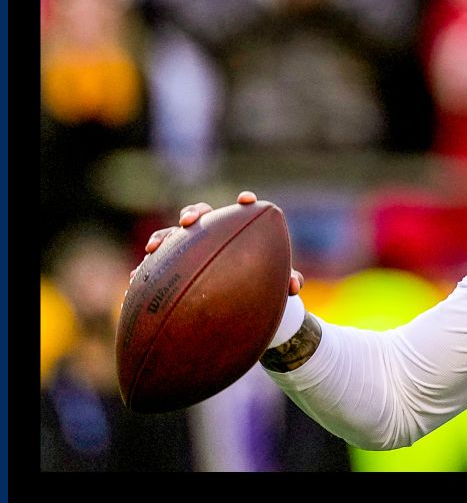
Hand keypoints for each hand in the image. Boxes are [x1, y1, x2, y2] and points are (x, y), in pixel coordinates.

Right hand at [134, 190, 304, 295]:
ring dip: (163, 239)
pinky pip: (156, 266)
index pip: (241, 211)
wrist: (241, 301)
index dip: (244, 203)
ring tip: (155, 248)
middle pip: (200, 214)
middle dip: (193, 213)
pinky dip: (146, 270)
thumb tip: (294, 286)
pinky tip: (136, 279)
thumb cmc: (261, 283)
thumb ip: (287, 281)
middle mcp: (212, 233)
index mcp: (238, 231)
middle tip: (190, 221)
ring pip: (173, 236)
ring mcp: (190, 248)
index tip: (246, 201)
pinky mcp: (173, 267)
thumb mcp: (276, 285)